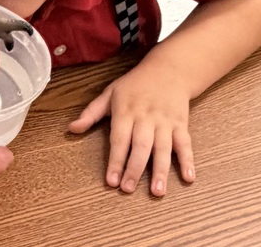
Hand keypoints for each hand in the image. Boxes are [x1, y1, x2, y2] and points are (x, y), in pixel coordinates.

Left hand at [68, 62, 195, 196]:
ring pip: (163, 147)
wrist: (168, 69)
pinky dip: (188, 160)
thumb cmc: (135, 84)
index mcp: (126, 110)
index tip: (111, 181)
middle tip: (128, 189)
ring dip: (160, 170)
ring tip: (157, 191)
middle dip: (134, 169)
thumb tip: (72, 128)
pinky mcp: (181, 124)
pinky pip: (185, 143)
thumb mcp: (110, 93)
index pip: (119, 139)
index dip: (115, 160)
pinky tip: (188, 177)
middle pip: (141, 146)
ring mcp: (165, 121)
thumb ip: (91, 113)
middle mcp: (146, 117)